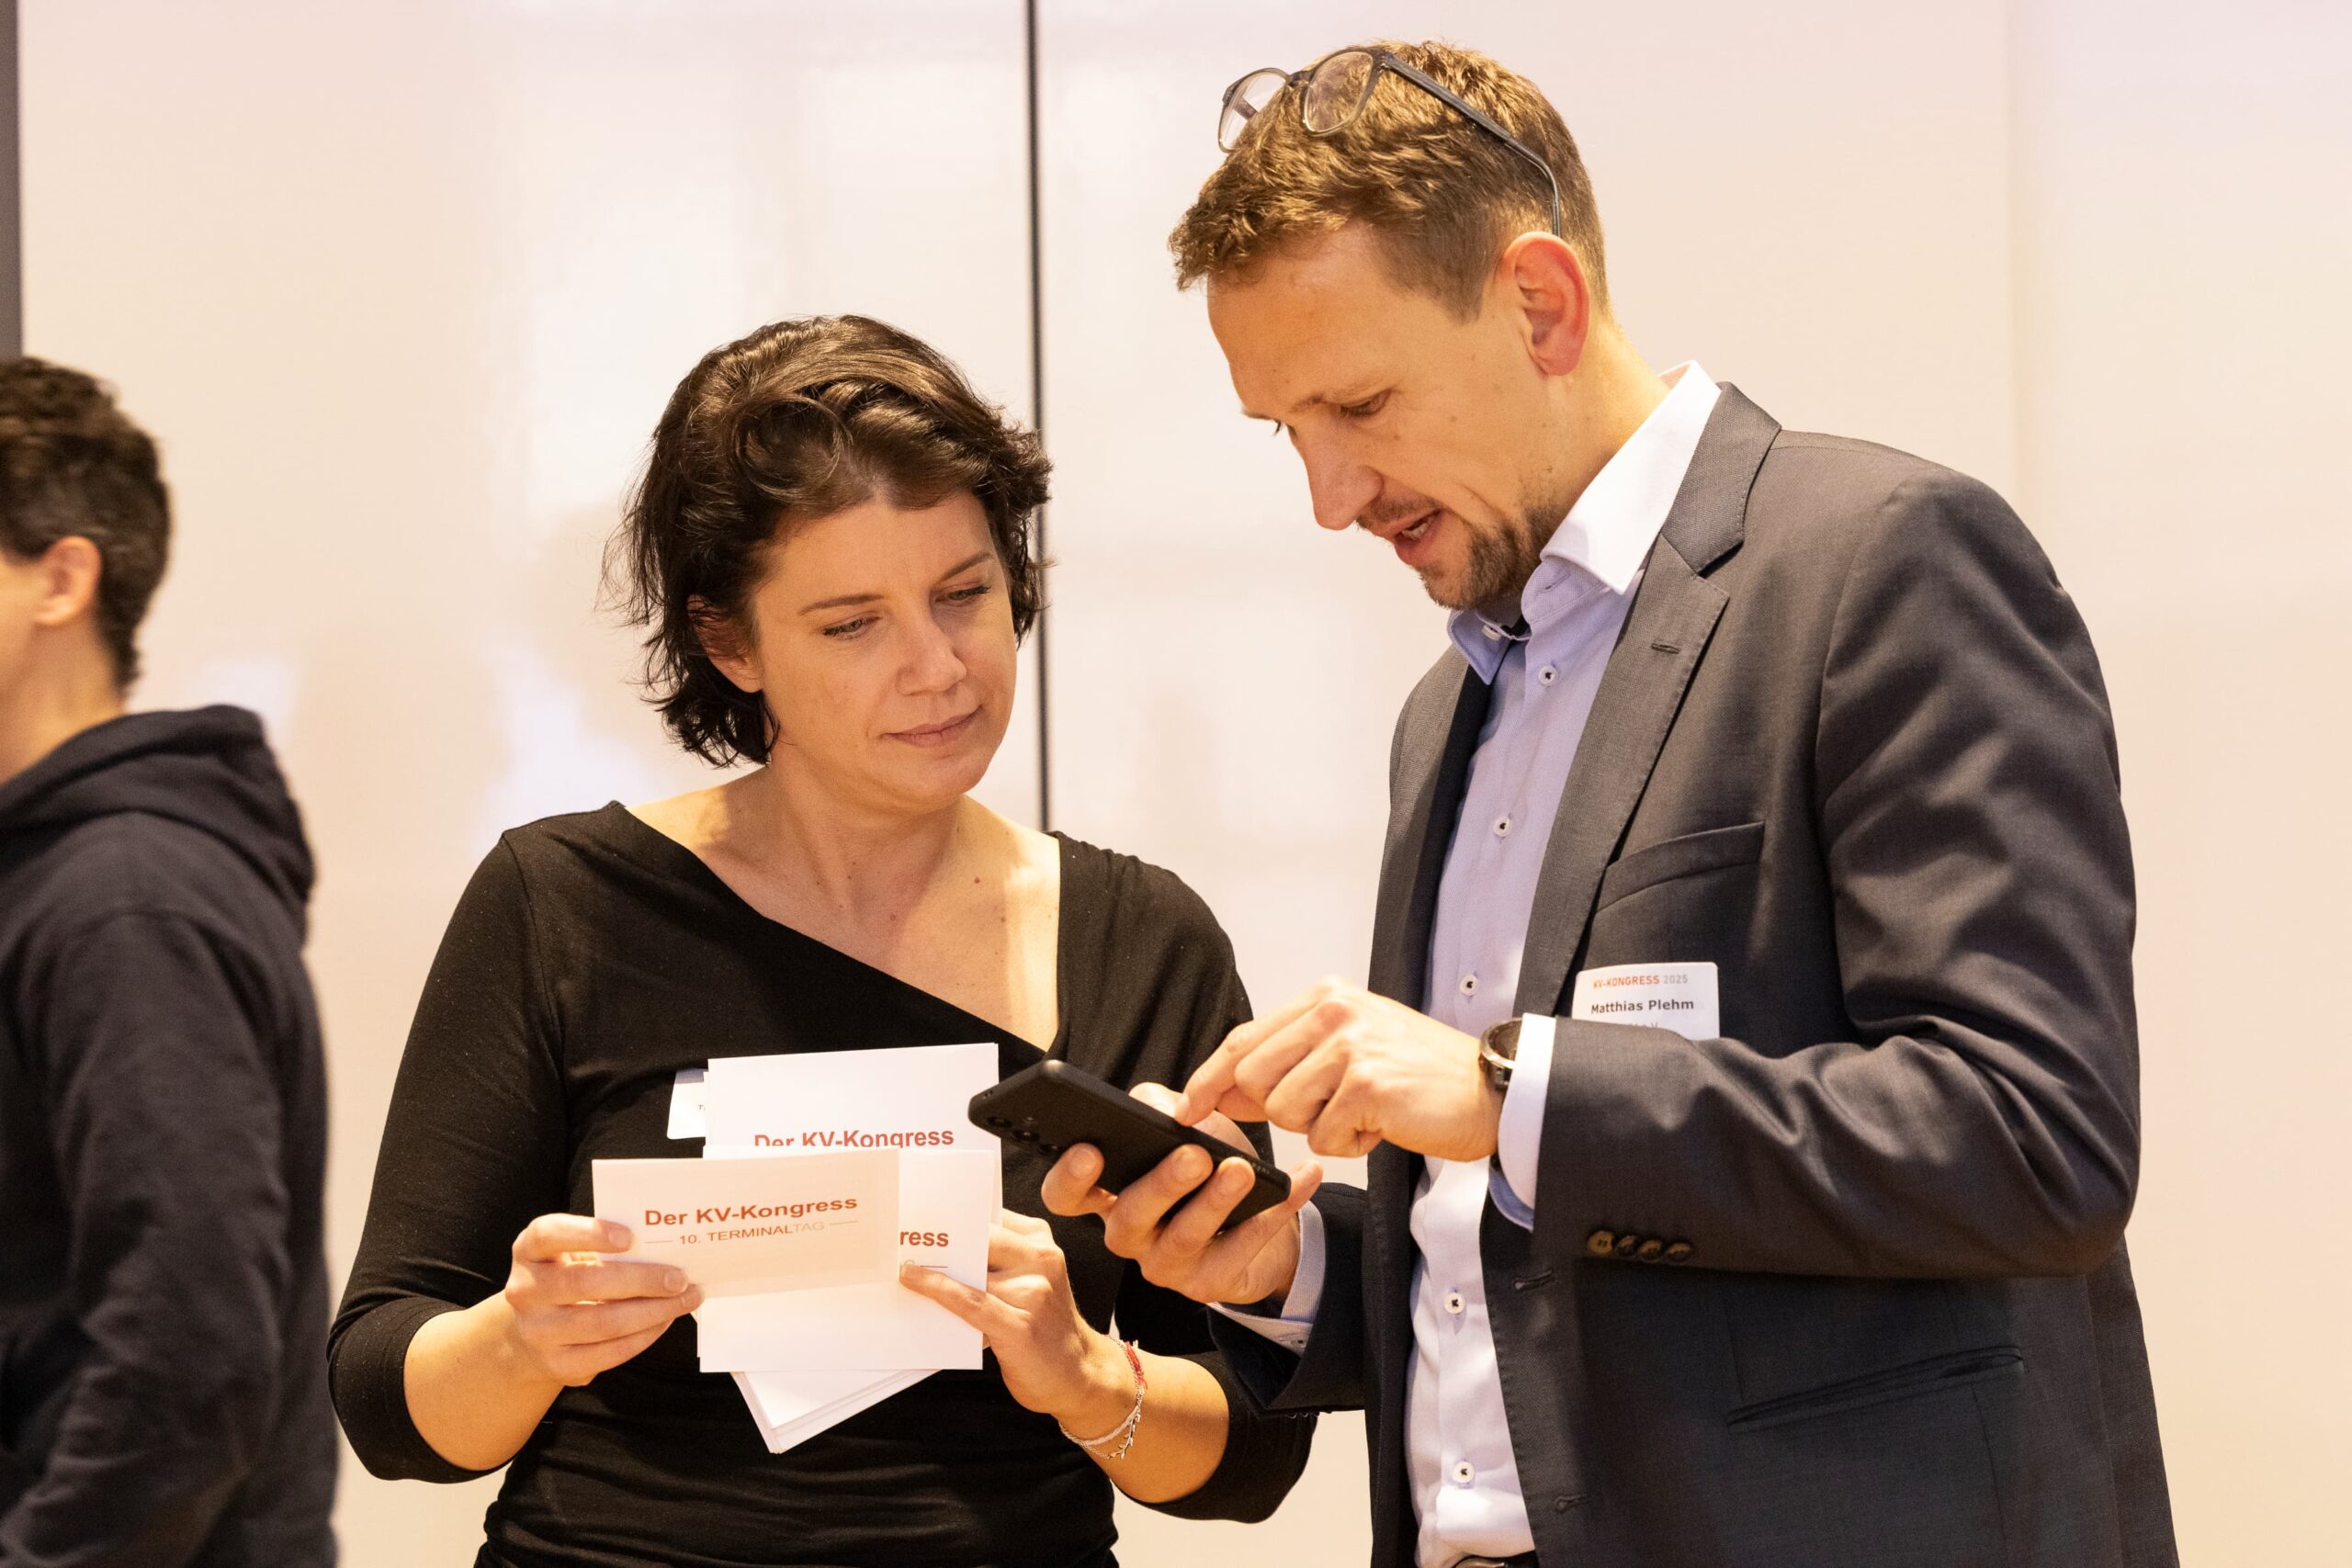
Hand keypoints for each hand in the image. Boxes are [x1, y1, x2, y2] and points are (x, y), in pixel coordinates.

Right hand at [497, 1214, 701, 1387]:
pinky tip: (664, 1321)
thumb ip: (607, 1248)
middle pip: (585, 1283)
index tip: (630, 1237)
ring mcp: (537, 1331)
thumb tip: (666, 1251)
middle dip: (641, 1280)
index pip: (549, 1234)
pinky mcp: (557, 1364)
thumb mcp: (572, 1254)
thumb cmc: (567, 1279)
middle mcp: (525, 1290)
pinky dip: (644, 1336)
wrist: (532, 1333)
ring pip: (603, 1323)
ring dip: (653, 1311)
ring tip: (684, 1299)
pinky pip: (609, 1352)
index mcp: (529, 1251)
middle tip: (679, 1277)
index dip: (590, 1234)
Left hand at [897, 1211, 1132, 1435]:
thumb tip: (945, 1243)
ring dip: (932, 1264)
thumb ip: (1001, 1259)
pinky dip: (937, 1288)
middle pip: (981, 1236)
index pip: (992, 1216)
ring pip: (972, 1268)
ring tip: (900, 1256)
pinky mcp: (1019, 1324)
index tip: (921, 1210)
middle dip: (942, 1236)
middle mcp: (1043, 1260)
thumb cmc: (1046, 1327)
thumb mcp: (1033, 1280)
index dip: (955, 1213)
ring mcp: (1034, 1292)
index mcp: (1043, 1243)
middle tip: (901, 1232)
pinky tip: (913, 1281)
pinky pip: (969, 1300)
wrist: (1078, 1374)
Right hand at [1040, 1083, 1321, 1306]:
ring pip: (1183, 1239)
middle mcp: (1130, 1234)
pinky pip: (1240, 1251)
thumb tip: (1152, 1106)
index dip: (1070, 1177)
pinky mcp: (1209, 1284)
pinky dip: (1273, 1214)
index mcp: (1110, 1194)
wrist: (1262, 1212)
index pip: (1067, 1195)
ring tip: (1242, 1170)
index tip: (1091, 1150)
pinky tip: (1299, 1179)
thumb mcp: (1185, 1125)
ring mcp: (1166, 1265)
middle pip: (1129, 1219)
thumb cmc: (1209, 1159)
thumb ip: (1160, 1108)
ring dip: (1215, 1202)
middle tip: (1193, 1155)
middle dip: (1161, 1185)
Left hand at [1179, 979, 1498, 1161]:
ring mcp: (1350, 1046)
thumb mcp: (1349, 1050)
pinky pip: (1323, 1137)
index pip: (1243, 1039)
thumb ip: (1288, 1062)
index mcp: (1325, 998)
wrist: (1488, 1091)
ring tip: (1364, 1113)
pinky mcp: (1367, 1084)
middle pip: (1255, 1080)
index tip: (1186, 1108)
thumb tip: (1220, 1092)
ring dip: (1321, 1127)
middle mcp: (1334, 1012)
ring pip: (1285, 1111)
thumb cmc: (1420, 1075)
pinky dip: (1349, 1144)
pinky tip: (1381, 1126)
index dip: (1209, 1079)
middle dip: (1282, 1110)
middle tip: (1332, 1108)